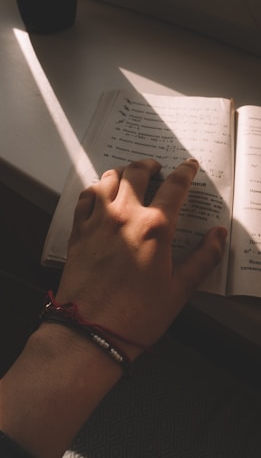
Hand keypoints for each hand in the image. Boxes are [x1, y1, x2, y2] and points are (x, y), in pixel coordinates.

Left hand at [56, 159, 226, 355]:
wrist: (91, 331)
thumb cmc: (137, 314)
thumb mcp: (179, 289)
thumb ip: (203, 258)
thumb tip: (218, 236)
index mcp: (155, 227)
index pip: (175, 187)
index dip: (185, 172)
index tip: (189, 166)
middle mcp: (125, 216)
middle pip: (137, 173)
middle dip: (150, 165)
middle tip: (157, 168)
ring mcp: (98, 221)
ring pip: (108, 179)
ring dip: (122, 172)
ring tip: (129, 177)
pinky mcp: (79, 231)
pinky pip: (85, 197)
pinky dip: (96, 189)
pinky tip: (101, 194)